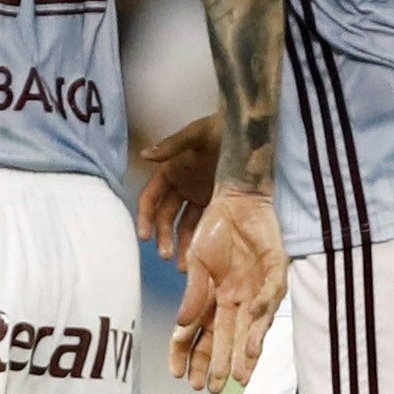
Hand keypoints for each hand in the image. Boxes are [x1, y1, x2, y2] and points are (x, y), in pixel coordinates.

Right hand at [133, 114, 222, 260]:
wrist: (250, 131)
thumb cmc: (220, 128)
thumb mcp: (196, 134)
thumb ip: (171, 146)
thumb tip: (143, 155)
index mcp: (170, 171)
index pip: (151, 199)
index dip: (146, 217)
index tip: (145, 236)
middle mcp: (180, 187)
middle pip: (165, 217)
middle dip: (163, 237)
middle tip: (166, 255)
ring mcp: (197, 196)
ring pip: (184, 225)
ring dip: (181, 244)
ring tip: (183, 265)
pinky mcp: (215, 203)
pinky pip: (204, 224)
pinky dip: (201, 239)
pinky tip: (201, 256)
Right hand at [172, 186, 284, 393]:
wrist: (238, 199)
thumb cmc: (215, 230)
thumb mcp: (197, 261)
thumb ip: (194, 292)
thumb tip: (182, 324)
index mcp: (216, 300)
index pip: (201, 335)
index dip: (190, 356)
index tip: (181, 378)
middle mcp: (239, 301)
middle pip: (227, 339)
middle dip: (220, 364)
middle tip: (214, 389)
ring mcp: (259, 288)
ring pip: (253, 327)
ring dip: (246, 350)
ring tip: (239, 375)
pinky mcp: (276, 270)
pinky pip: (272, 293)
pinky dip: (263, 306)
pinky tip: (252, 319)